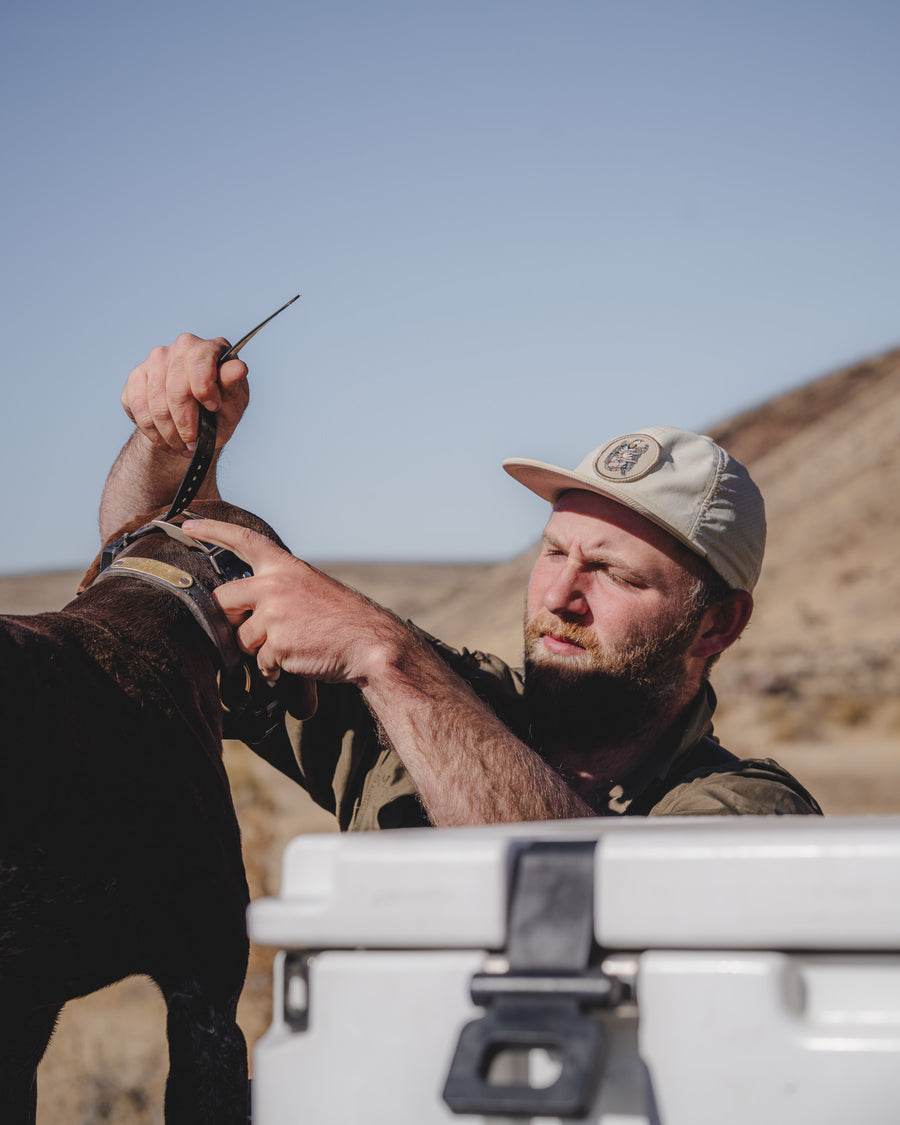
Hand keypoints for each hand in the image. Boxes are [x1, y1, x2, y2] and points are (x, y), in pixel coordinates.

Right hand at [122, 334, 249, 454]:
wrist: (195, 422)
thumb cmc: (219, 410)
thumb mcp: (233, 404)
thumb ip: (233, 387)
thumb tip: (238, 368)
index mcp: (211, 348)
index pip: (200, 360)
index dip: (204, 388)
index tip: (213, 408)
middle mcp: (182, 347)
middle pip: (176, 389)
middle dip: (186, 424)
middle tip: (193, 442)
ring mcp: (156, 359)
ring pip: (156, 404)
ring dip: (169, 433)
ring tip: (181, 446)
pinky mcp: (137, 376)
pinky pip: (138, 408)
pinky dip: (153, 432)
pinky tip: (165, 440)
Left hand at [181, 518, 398, 686]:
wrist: (368, 642)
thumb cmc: (342, 619)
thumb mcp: (310, 589)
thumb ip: (278, 590)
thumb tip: (245, 609)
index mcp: (285, 568)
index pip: (244, 540)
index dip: (213, 531)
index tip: (189, 525)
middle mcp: (275, 586)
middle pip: (224, 599)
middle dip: (231, 619)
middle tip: (254, 630)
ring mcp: (274, 614)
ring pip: (241, 638)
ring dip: (259, 649)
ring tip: (291, 646)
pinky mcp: (276, 643)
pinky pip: (260, 662)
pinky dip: (275, 668)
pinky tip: (297, 661)